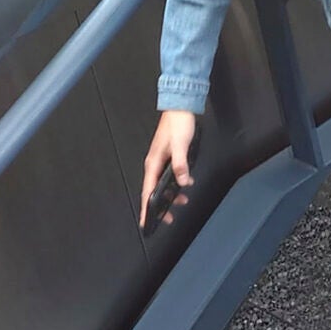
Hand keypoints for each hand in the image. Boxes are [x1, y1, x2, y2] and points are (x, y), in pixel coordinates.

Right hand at [140, 110, 196, 227]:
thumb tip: (182, 182)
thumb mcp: (181, 146)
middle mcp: (154, 163)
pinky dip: (176, 183)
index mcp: (153, 163)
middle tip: (166, 219)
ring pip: (162, 184)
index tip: (145, 221)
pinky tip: (185, 184)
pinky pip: (169, 175)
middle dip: (159, 206)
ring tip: (181, 201)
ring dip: (171, 194)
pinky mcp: (168, 156)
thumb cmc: (177, 124)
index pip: (148, 191)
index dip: (146, 208)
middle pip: (154, 190)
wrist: (180, 108)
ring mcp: (161, 160)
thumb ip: (181, 165)